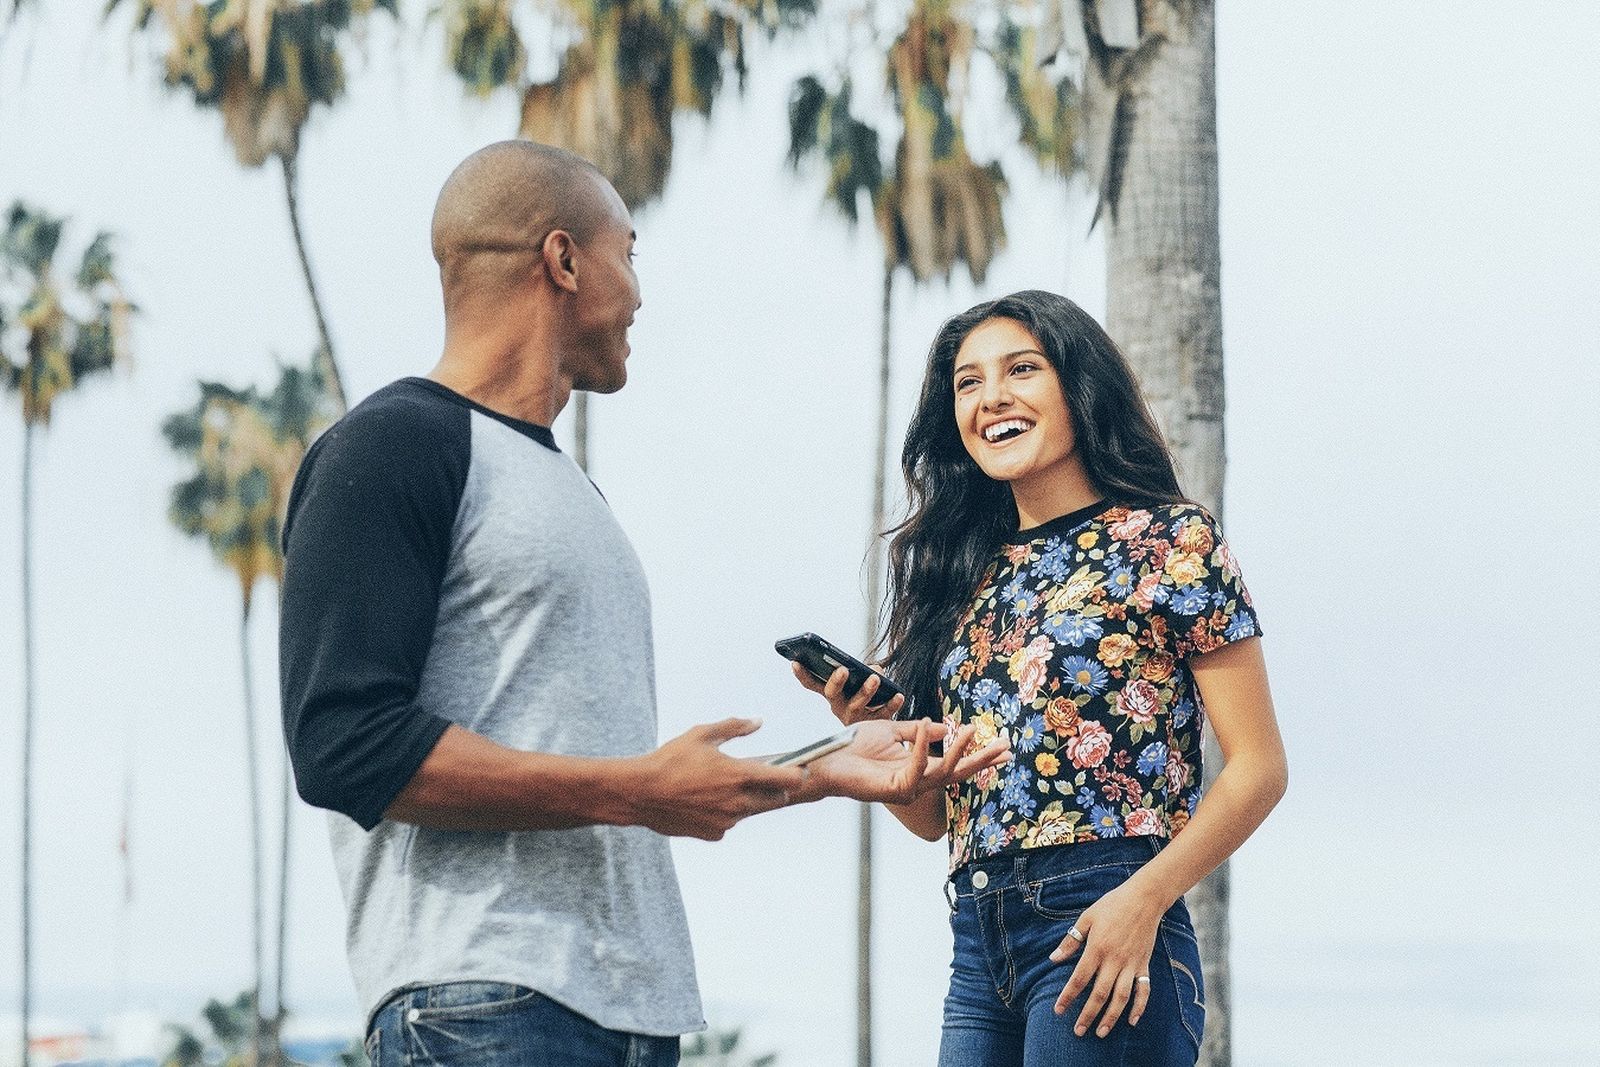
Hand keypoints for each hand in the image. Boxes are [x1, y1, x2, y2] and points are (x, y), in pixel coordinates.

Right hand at [632, 718, 806, 839]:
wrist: (640, 793)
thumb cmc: (670, 760)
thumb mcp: (702, 734)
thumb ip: (735, 726)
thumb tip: (758, 721)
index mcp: (740, 775)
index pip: (787, 780)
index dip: (797, 774)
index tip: (799, 769)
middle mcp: (739, 802)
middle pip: (777, 800)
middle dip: (776, 788)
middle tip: (764, 776)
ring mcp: (728, 821)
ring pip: (752, 810)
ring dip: (749, 799)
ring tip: (726, 785)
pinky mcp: (715, 834)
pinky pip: (731, 822)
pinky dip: (726, 812)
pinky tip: (707, 800)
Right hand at [790, 660, 905, 723]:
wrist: (879, 727)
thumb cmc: (864, 693)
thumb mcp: (858, 679)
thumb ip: (863, 670)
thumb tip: (874, 669)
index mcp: (831, 693)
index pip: (812, 683)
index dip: (802, 674)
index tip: (795, 662)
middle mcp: (838, 706)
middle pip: (832, 693)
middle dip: (836, 681)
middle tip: (842, 670)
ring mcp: (854, 717)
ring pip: (856, 705)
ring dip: (865, 690)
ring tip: (874, 679)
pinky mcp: (872, 724)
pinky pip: (882, 713)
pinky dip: (891, 704)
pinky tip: (898, 695)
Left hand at [804, 719, 1010, 803]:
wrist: (828, 760)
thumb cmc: (854, 747)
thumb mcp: (891, 731)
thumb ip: (917, 731)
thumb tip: (945, 725)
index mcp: (917, 771)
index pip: (954, 765)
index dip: (978, 756)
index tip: (1004, 747)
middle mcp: (916, 784)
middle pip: (957, 774)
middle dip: (982, 760)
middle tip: (1006, 747)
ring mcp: (907, 789)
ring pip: (942, 772)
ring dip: (958, 750)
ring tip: (972, 729)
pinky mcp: (895, 789)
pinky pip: (917, 764)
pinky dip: (924, 744)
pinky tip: (930, 722)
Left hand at [1048, 882, 1165, 1036]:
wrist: (1144, 898)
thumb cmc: (1112, 905)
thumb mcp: (1087, 918)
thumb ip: (1071, 940)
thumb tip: (1053, 958)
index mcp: (1097, 948)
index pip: (1080, 979)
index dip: (1068, 996)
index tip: (1058, 1011)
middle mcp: (1115, 960)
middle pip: (1099, 994)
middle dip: (1087, 1015)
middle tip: (1078, 1031)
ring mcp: (1132, 964)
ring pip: (1121, 998)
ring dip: (1111, 1017)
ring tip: (1101, 1032)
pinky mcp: (1144, 965)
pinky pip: (1144, 991)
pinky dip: (1139, 1007)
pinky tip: (1131, 1021)